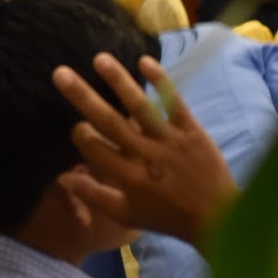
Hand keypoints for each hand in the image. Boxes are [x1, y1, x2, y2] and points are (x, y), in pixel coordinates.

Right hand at [51, 53, 236, 248]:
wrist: (217, 218)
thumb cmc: (167, 217)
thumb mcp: (126, 215)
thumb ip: (93, 195)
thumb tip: (63, 176)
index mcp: (127, 177)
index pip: (94, 148)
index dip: (80, 134)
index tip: (77, 126)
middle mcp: (145, 155)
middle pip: (109, 121)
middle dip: (83, 96)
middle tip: (60, 73)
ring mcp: (170, 140)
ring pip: (140, 106)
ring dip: (119, 81)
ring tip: (99, 59)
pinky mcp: (192, 131)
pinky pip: (174, 103)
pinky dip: (160, 82)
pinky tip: (145, 61)